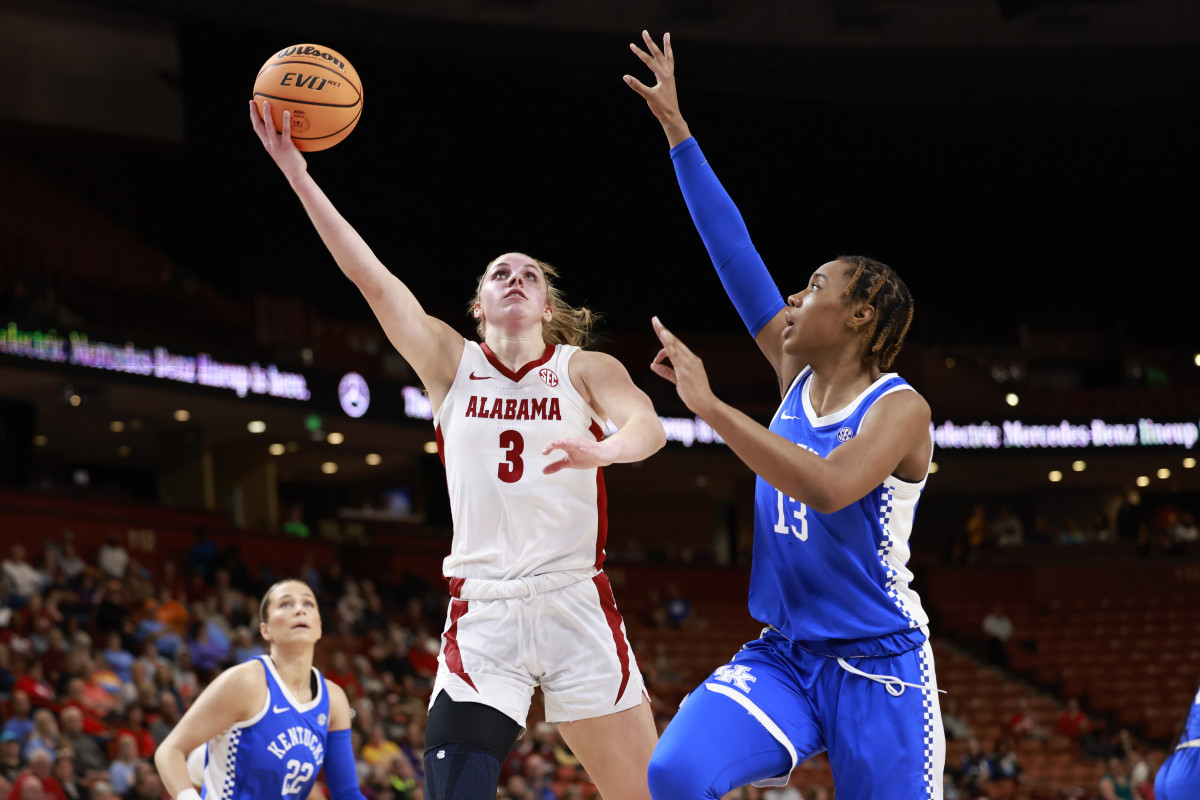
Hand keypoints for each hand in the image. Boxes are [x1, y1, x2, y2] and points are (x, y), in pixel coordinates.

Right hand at [249, 99, 307, 181]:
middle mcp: (269, 143)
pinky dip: (285, 121)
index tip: (251, 106)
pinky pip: (285, 131)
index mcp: (267, 144)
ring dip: (267, 114)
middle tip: (253, 101)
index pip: (257, 128)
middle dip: (254, 113)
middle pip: (258, 126)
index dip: (253, 117)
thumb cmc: (292, 163)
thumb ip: (282, 140)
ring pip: (269, 126)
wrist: (295, 174)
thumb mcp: (283, 150)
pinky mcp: (286, 146)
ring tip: (267, 102)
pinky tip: (287, 112)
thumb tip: (287, 129)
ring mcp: (277, 145)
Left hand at [542, 437, 614, 473]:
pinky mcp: (595, 451)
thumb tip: (543, 471)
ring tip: (561, 443)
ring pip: (576, 443)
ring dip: (569, 443)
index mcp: (569, 445)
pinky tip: (581, 450)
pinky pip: (590, 450)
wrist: (604, 454)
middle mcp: (576, 443)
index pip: (557, 444)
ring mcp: (586, 446)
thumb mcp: (569, 463)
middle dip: (557, 443)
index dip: (550, 447)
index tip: (543, 452)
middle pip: (565, 441)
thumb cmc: (586, 457)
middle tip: (549, 446)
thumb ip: (557, 465)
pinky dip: (585, 450)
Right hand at [623, 31, 690, 146]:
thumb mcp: (648, 97)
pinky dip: (666, 57)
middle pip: (659, 54)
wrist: (672, 117)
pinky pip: (668, 64)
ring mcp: (669, 77)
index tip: (631, 45)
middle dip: (651, 43)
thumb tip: (626, 77)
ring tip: (666, 35)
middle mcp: (668, 74)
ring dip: (666, 46)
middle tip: (644, 32)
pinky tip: (664, 56)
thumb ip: (637, 86)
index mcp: (664, 76)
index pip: (649, 61)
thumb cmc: (661, 108)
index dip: (639, 53)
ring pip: (667, 57)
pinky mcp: (669, 81)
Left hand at [650, 316, 715, 414]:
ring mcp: (689, 364)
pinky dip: (669, 344)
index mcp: (690, 361)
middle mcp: (691, 359)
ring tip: (656, 324)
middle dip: (663, 330)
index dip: (666, 337)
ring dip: (664, 334)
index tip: (659, 329)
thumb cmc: (694, 395)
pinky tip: (664, 336)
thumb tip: (653, 365)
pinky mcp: (685, 370)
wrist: (706, 404)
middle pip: (675, 341)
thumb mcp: (677, 381)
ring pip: (675, 345)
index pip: (676, 346)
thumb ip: (666, 372)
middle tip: (654, 319)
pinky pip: (675, 355)